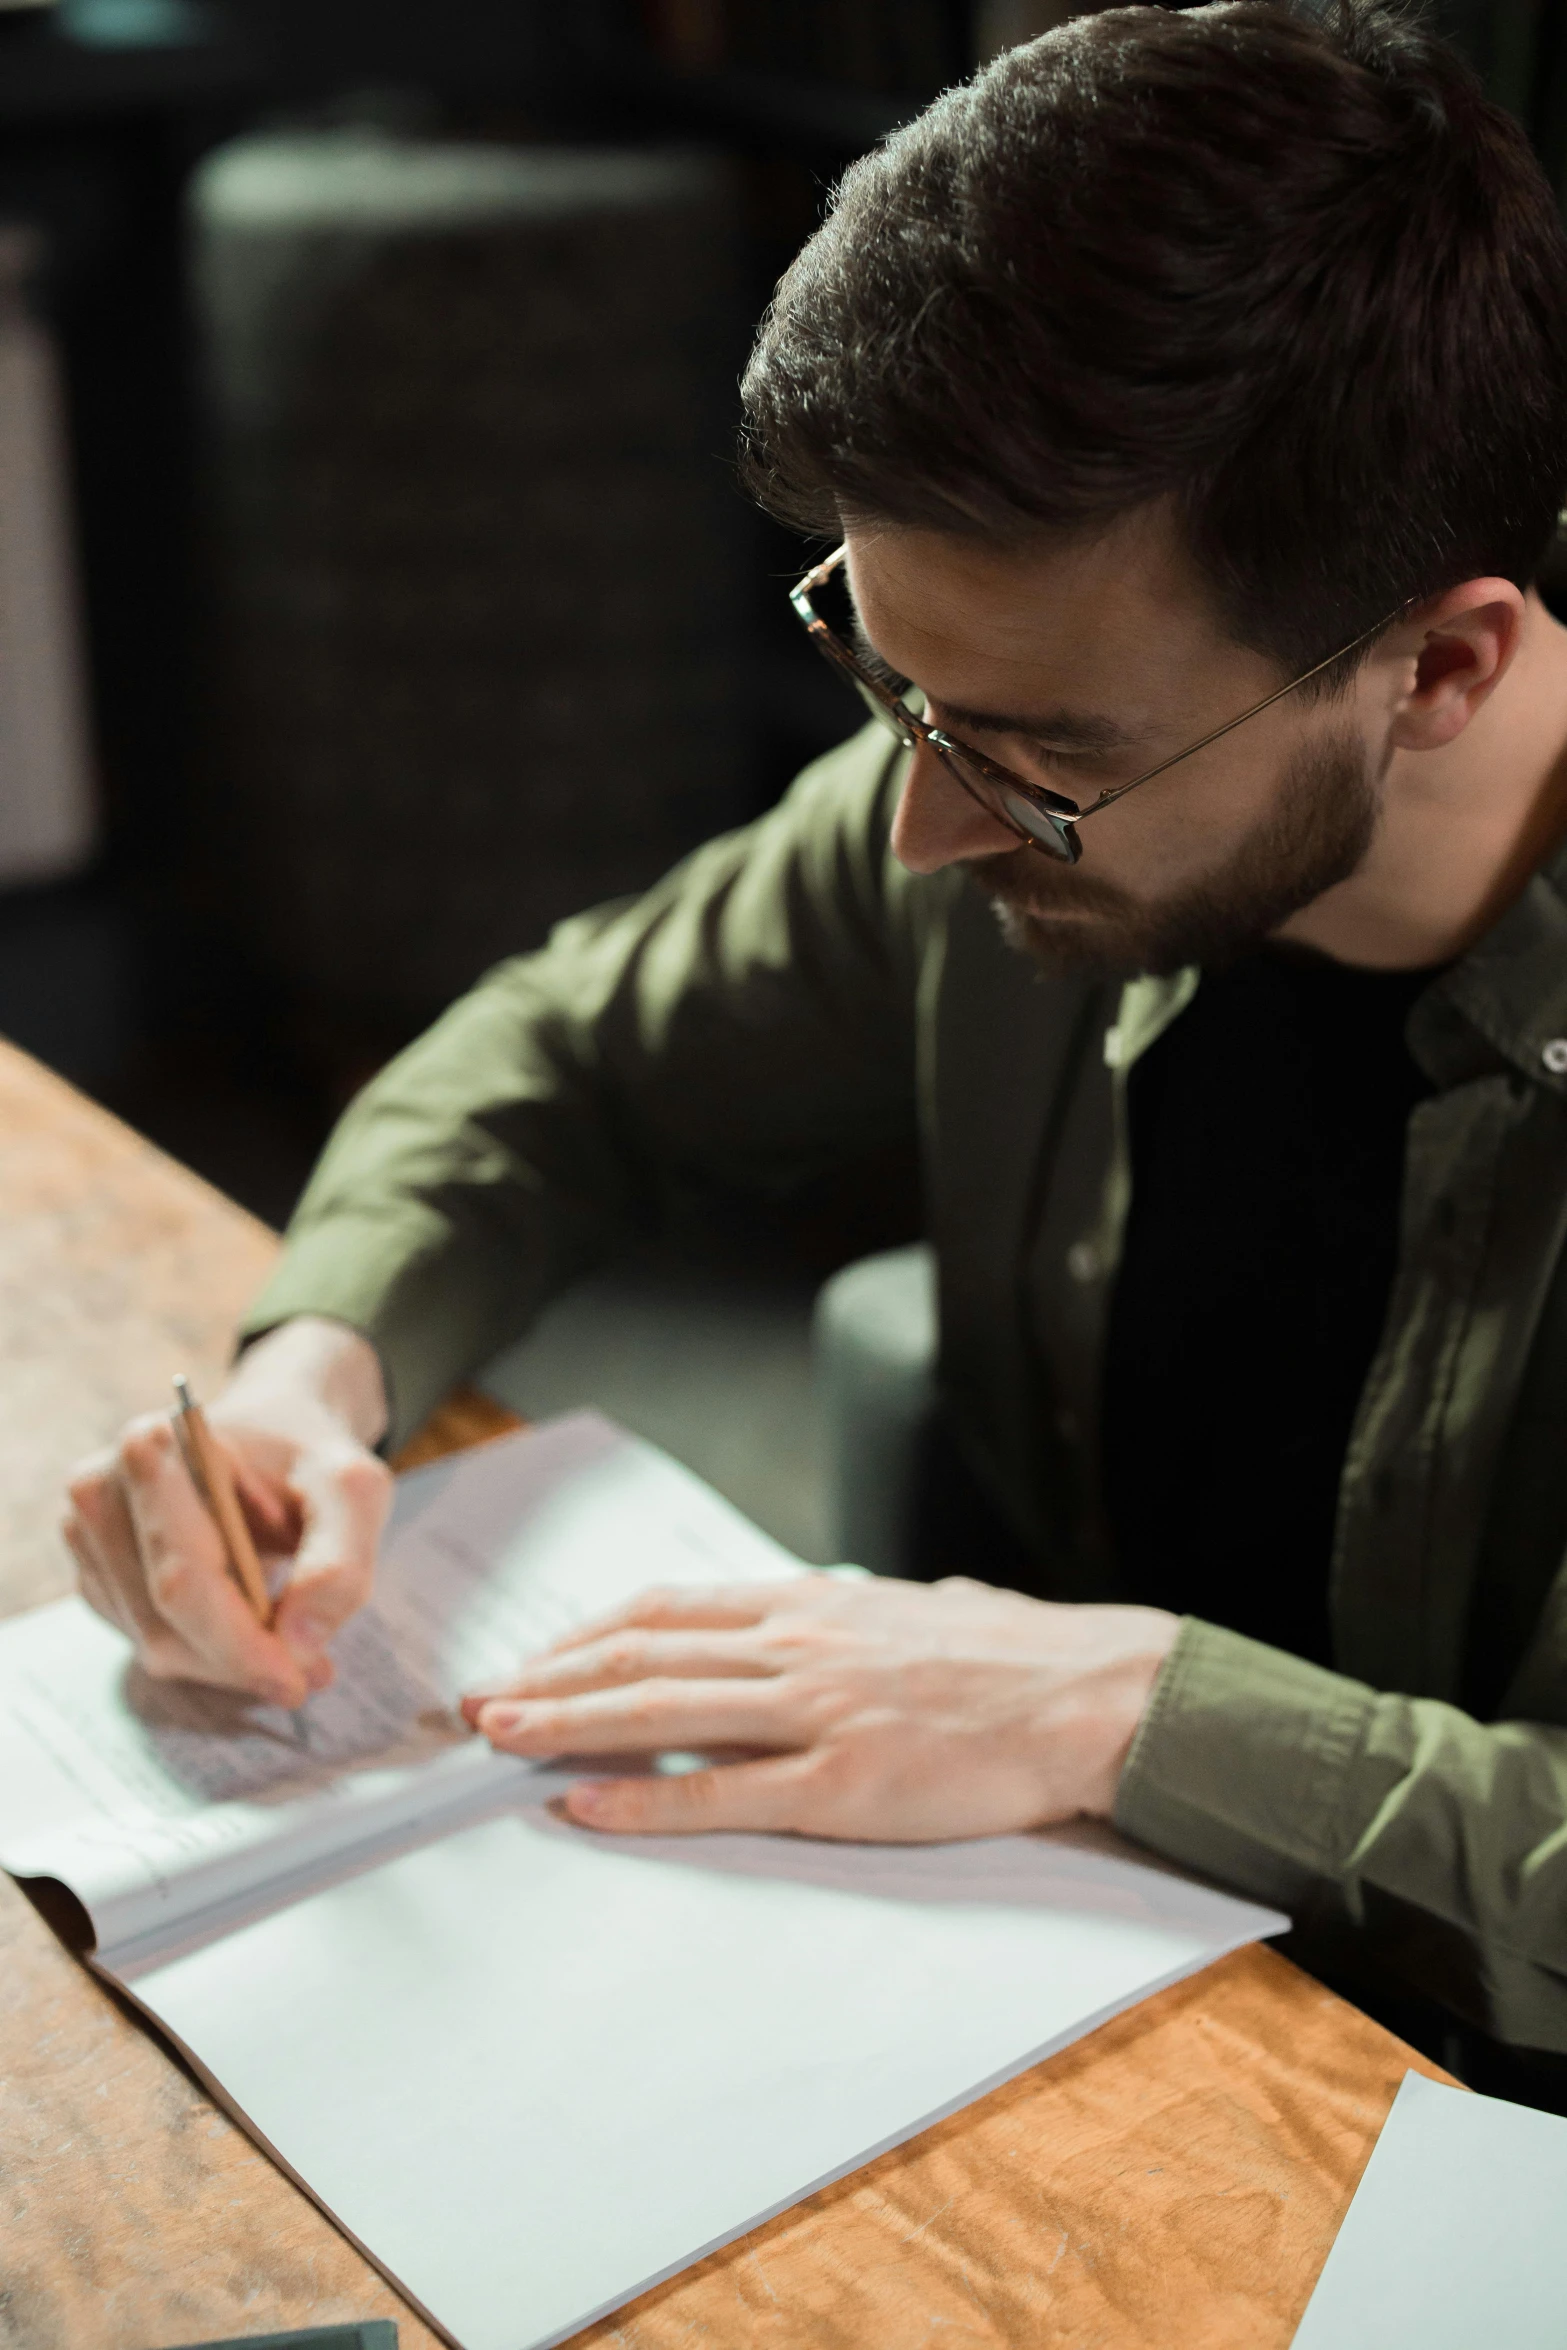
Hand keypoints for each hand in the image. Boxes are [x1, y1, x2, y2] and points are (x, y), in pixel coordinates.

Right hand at [64, 1317, 391, 1708]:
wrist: (275, 1436)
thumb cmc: (309, 1456)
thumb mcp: (353, 1489)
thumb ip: (340, 1562)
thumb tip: (299, 1643)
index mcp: (153, 1450)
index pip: (182, 1579)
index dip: (238, 1643)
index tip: (297, 1680)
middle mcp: (102, 1492)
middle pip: (165, 1622)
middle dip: (244, 1660)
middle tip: (316, 1672)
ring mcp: (92, 1539)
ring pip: (157, 1644)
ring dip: (231, 1662)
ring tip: (299, 1646)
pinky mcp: (102, 1576)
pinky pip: (152, 1641)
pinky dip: (210, 1653)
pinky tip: (257, 1631)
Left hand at [463, 1572, 1179, 1840]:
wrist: (1092, 1694)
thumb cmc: (1016, 1655)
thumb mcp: (923, 1605)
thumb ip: (863, 1609)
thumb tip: (842, 1602)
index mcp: (813, 1604)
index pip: (666, 1610)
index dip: (584, 1634)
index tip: (532, 1657)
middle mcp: (798, 1646)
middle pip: (641, 1654)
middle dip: (549, 1677)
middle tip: (479, 1703)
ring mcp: (816, 1715)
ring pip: (662, 1712)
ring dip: (568, 1725)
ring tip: (498, 1739)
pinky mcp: (842, 1786)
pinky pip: (722, 1793)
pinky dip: (644, 1798)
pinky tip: (587, 1805)